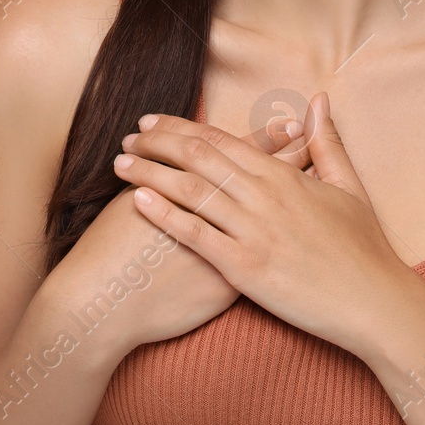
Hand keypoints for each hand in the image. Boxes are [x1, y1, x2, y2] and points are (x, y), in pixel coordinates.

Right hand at [43, 116, 314, 357]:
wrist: (106, 300)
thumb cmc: (112, 248)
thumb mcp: (137, 196)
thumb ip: (162, 175)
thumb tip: (177, 154)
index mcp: (198, 186)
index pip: (242, 154)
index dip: (269, 138)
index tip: (293, 124)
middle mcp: (222, 210)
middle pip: (269, 179)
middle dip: (294, 160)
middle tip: (318, 141)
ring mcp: (232, 244)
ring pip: (277, 216)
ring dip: (297, 197)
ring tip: (317, 183)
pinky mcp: (234, 279)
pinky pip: (271, 255)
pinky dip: (285, 241)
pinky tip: (300, 236)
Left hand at [113, 91, 417, 353]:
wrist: (375, 302)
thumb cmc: (363, 248)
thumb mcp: (347, 187)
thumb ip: (327, 142)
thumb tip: (318, 101)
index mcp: (283, 176)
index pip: (221, 140)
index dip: (181, 127)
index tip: (151, 121)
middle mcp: (264, 196)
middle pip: (198, 157)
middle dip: (157, 144)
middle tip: (127, 138)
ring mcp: (254, 231)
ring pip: (190, 191)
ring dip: (150, 173)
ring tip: (120, 164)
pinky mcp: (246, 268)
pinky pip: (195, 235)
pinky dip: (164, 215)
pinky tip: (137, 202)